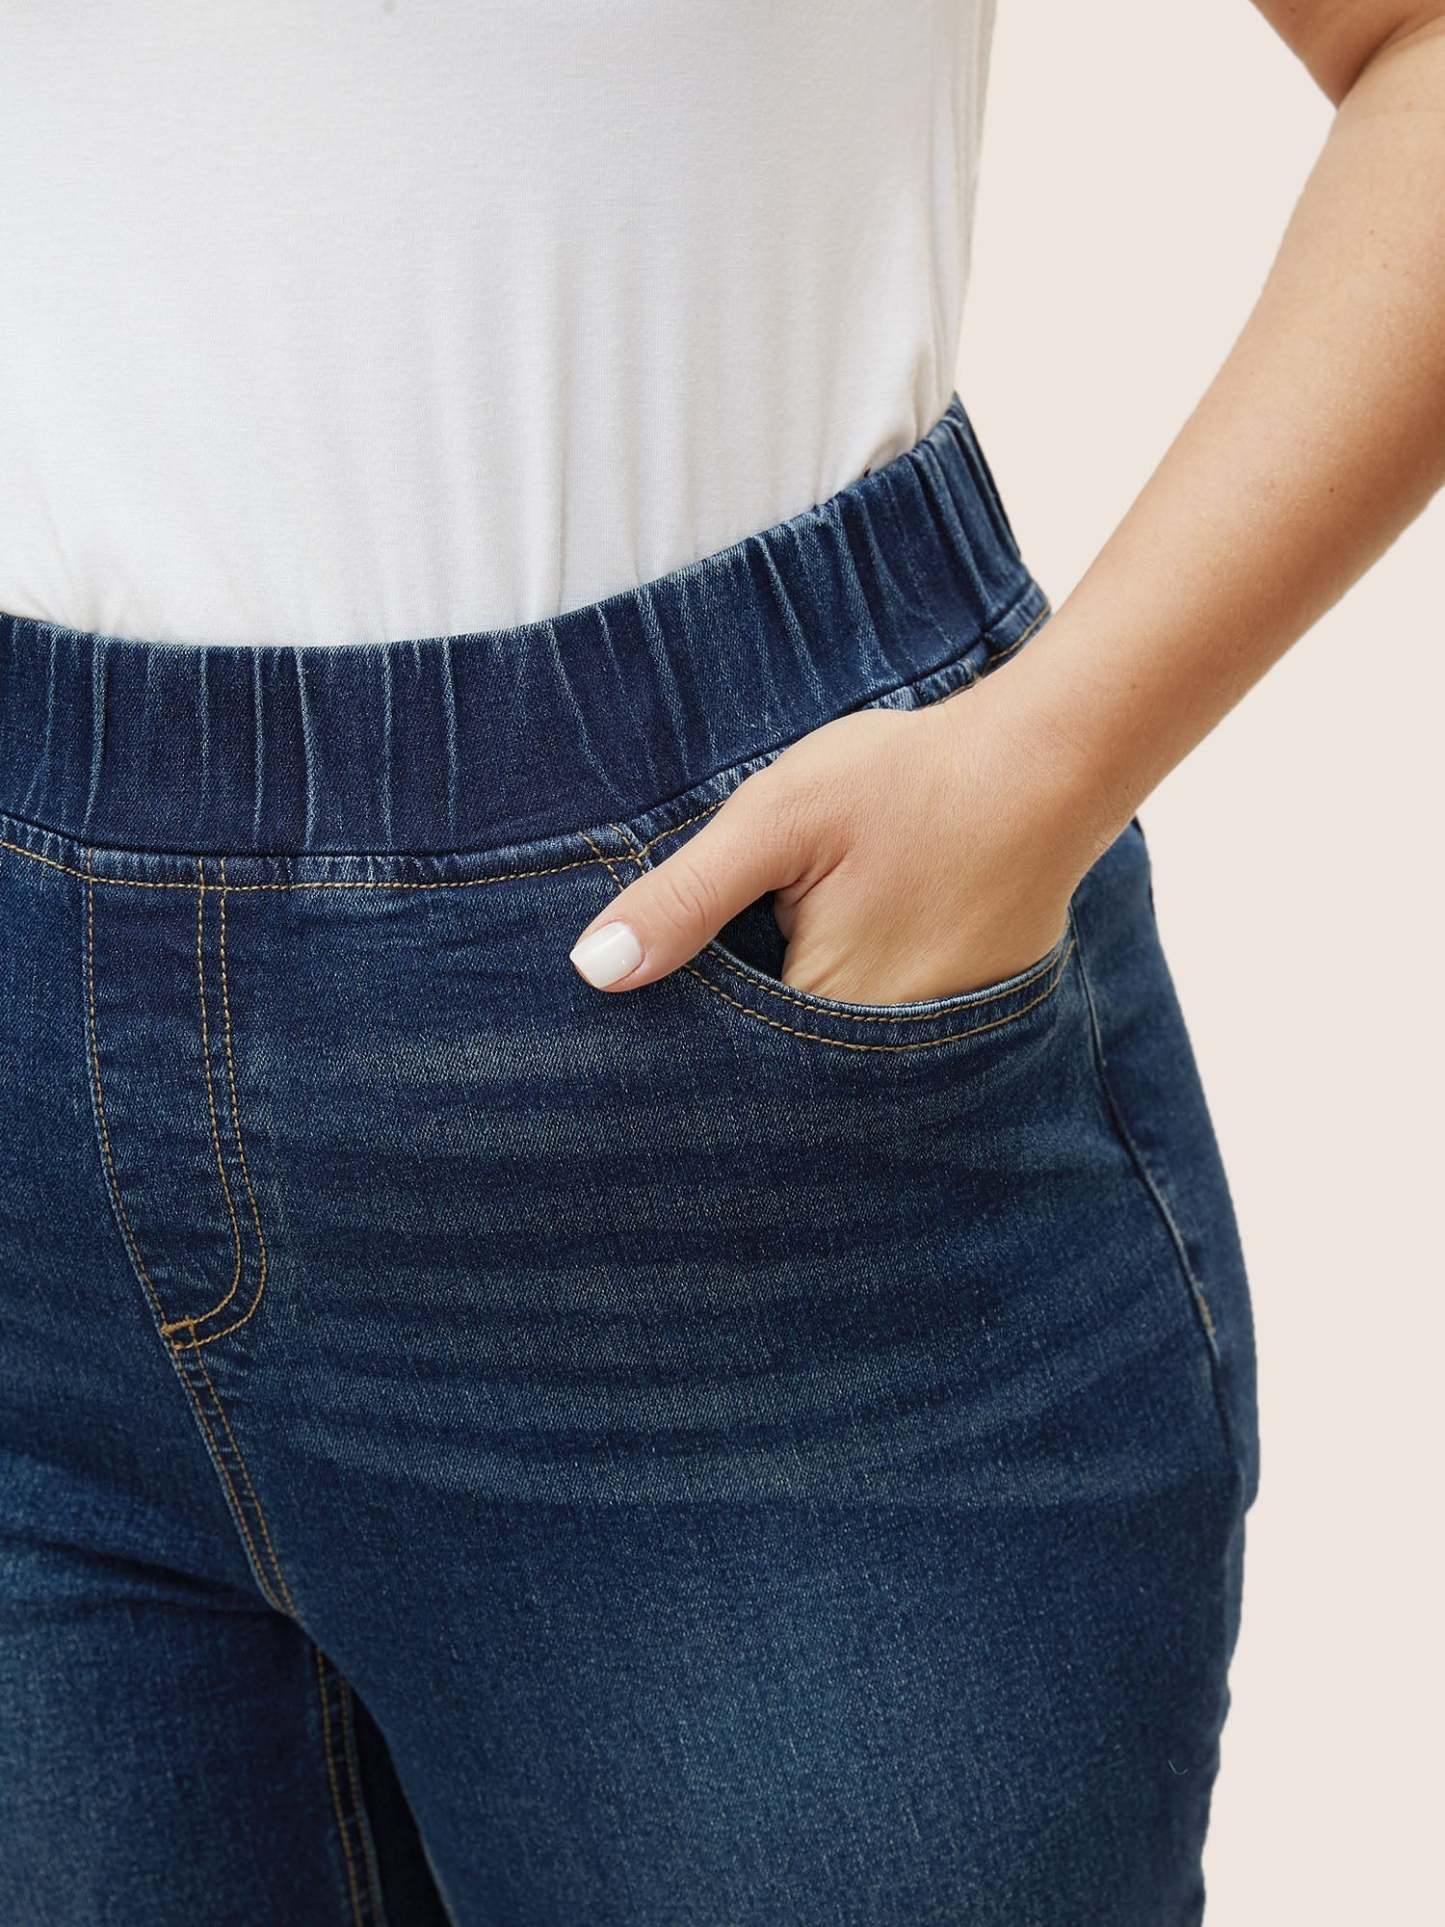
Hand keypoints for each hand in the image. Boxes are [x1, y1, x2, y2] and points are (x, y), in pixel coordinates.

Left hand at [567, 658, 1112, 1003]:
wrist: (1049, 759)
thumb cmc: (908, 781)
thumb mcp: (777, 819)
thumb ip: (686, 897)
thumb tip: (594, 973)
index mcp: (823, 1014)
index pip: (720, 1054)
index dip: (686, 1019)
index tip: (676, 976)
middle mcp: (884, 1055)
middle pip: (777, 1058)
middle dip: (741, 1019)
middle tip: (756, 929)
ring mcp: (936, 1041)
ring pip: (830, 1042)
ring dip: (800, 1007)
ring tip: (807, 927)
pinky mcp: (969, 1013)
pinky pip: (885, 1023)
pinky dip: (858, 991)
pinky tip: (861, 929)